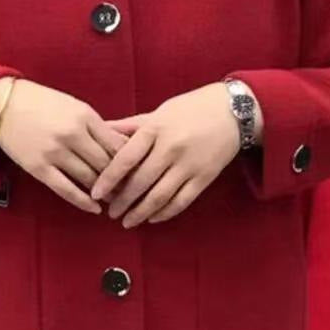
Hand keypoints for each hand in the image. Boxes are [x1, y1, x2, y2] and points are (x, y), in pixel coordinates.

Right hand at [0, 77, 128, 213]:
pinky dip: (83, 202)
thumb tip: (124, 148)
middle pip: (106, 164)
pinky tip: (95, 209)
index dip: (131, 162)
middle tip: (131, 191)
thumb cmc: (44, 103)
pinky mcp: (39, 168)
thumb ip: (98, 127)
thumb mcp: (76, 107)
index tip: (139, 173)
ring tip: (114, 200)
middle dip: (121, 180)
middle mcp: (73, 135)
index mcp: (85, 116)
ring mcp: (55, 153)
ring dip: (104, 192)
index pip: (117, 145)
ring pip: (89, 179)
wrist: (3, 104)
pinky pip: (66, 190)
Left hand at [89, 82, 243, 226]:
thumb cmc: (191, 108)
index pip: (126, 158)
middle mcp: (171, 148)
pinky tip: (152, 218)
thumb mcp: (159, 111)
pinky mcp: (204, 177)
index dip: (108, 179)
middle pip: (140, 182)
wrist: (234, 111)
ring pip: (160, 196)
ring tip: (127, 222)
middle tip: (110, 213)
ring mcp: (189, 165)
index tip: (95, 193)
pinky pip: (181, 201)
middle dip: (122, 201)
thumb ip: (130, 125)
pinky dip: (165, 213)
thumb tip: (101, 130)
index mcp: (156, 129)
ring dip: (140, 212)